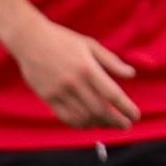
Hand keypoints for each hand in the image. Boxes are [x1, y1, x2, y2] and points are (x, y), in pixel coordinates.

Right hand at [5, 16, 139, 129]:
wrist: (29, 39)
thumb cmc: (62, 39)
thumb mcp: (90, 44)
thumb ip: (111, 61)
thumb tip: (131, 74)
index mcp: (88, 68)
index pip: (112, 95)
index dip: (126, 108)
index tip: (135, 116)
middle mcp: (74, 82)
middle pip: (100, 110)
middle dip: (116, 121)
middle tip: (125, 126)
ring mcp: (60, 92)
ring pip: (84, 117)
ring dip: (99, 124)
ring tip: (108, 124)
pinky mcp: (48, 97)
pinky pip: (67, 117)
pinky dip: (80, 124)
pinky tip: (89, 123)